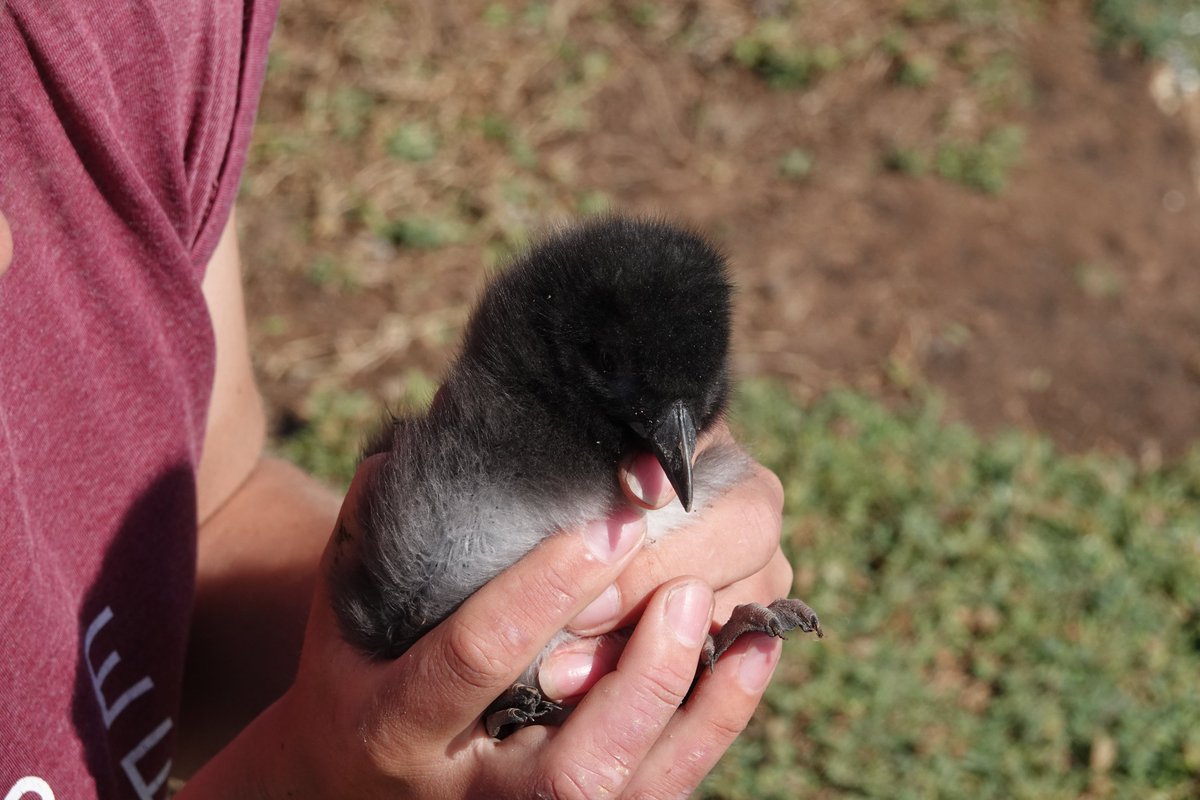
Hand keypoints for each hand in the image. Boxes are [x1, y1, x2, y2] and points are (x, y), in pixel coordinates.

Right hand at [180, 453, 783, 797]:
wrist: (347, 787)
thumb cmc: (354, 677)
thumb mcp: (342, 609)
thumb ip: (372, 529)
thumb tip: (409, 447)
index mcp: (393, 726)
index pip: (476, 660)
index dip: (546, 591)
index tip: (608, 523)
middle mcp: (468, 795)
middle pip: (574, 766)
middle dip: (640, 676)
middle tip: (684, 587)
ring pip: (629, 791)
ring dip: (696, 707)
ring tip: (742, 623)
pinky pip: (662, 792)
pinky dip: (715, 725)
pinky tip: (754, 655)